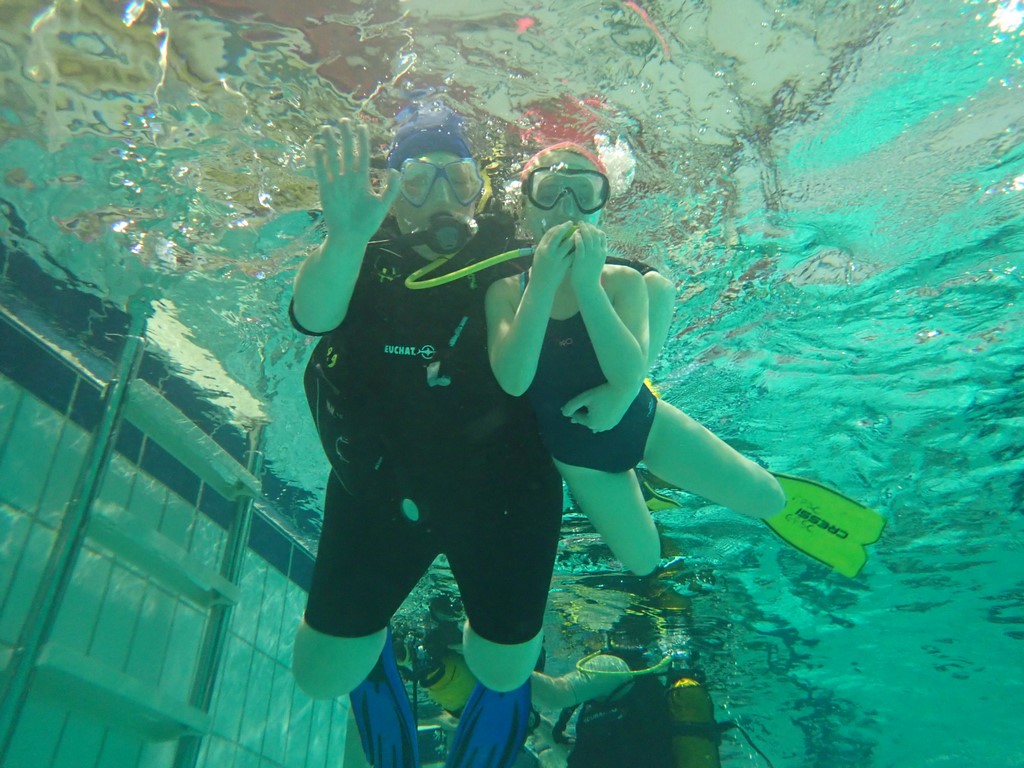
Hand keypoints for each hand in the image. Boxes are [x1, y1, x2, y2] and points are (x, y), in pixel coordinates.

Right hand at [309, 119, 400, 243]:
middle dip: (346, 137)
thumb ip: (391, 189)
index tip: (362, 126)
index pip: (362, 156)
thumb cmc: (367, 223)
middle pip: (347, 153)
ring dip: (330, 144)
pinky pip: (322, 173)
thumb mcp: (383, 206)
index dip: (362, 142)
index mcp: (362, 180)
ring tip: (327, 128)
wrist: (350, 237)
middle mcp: (349, 178)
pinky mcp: (326, 190)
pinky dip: (320, 161)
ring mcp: (336, 183)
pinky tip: (318, 148)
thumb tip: (397, 170)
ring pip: (333, 159)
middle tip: (343, 120)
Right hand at [530, 220, 575, 292]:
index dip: (558, 227)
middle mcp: (547, 251)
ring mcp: (556, 258)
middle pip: (558, 234)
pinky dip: (577, 249)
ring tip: (579, 233)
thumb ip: (545, 247)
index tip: (563, 225)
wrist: (541, 286)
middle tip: (572, 223)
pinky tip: (581, 246)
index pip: (550, 233)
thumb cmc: (539, 271)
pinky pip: (572, 255)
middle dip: (566, 227)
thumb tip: (553, 237)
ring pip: (567, 243)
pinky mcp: (563, 265)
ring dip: (574, 237)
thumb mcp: (539, 257)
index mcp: (540, 248)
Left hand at [561, 382, 636, 431]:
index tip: (563, 407)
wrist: (624, 388)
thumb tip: (564, 414)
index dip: (571, 411)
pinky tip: (598, 422)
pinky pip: (604, 424)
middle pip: (586, 422)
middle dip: (580, 417)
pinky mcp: (616, 421)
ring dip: (590, 421)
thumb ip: (572, 405)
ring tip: (585, 420)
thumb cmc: (602, 392)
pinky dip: (599, 422)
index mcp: (591, 423)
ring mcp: (610, 425)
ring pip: (595, 425)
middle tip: (571, 416)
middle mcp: (601, 427)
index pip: (577, 418)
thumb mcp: (584, 397)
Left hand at [569, 222, 607, 295]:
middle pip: (595, 234)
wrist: (588, 287)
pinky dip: (577, 238)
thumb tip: (593, 247)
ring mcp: (590, 255)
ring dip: (582, 229)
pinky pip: (580, 245)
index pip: (602, 236)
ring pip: (588, 237)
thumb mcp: (597, 263)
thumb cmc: (591, 276)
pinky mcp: (581, 259)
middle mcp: (598, 252)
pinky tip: (574, 234)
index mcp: (602, 252)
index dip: (596, 229)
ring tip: (577, 225)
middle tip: (581, 222)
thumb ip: (596, 254)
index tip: (590, 226)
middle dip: (588, 226)